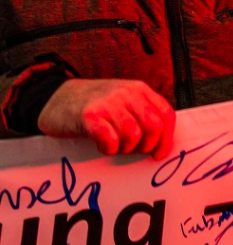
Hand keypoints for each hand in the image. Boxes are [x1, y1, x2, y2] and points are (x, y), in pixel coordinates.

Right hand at [38, 79, 174, 158]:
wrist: (53, 97)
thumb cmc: (92, 105)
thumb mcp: (122, 102)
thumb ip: (141, 114)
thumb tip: (160, 144)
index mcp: (139, 90)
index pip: (166, 114)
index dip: (166, 138)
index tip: (158, 154)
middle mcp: (126, 93)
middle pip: (153, 125)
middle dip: (147, 145)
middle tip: (133, 151)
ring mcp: (107, 103)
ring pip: (133, 134)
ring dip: (126, 148)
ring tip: (115, 146)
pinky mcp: (89, 115)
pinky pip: (110, 139)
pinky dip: (108, 149)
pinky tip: (102, 146)